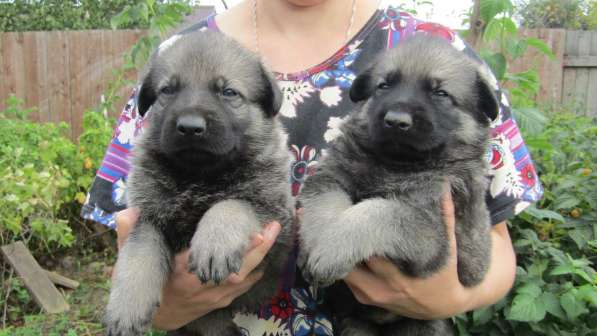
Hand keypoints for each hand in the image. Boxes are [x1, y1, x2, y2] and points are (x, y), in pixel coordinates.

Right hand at [114, 208, 280, 329]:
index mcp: (183, 270)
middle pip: (238, 266)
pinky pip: (243, 287)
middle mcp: (203, 284)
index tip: (251, 231)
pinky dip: (256, 273)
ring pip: (245, 277)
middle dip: (258, 246)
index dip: (233, 245)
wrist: (157, 317)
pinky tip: (265, 259)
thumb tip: (126, 212)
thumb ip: (129, 235)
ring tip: (274, 235)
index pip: (212, 255)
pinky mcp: (221, 301)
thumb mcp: (134, 261)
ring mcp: (215, 295)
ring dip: (262, 257)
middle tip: (273, 226)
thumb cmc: (148, 283)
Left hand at [343, 192, 516, 319]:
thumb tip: (443, 186)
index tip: (359, 212)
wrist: (445, 306)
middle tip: (346, 218)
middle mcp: (382, 290)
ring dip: (346, 252)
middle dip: (348, 241)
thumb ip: (446, 219)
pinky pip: (348, 280)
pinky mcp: (364, 299)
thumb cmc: (447, 273)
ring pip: (346, 271)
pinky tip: (350, 246)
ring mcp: (371, 296)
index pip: (370, 253)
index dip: (362, 233)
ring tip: (346, 230)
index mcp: (399, 278)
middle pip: (352, 261)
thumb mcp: (450, 250)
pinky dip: (348, 264)